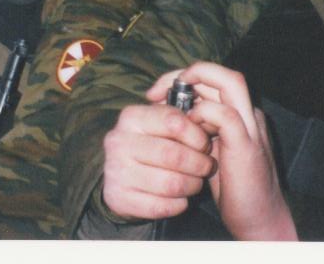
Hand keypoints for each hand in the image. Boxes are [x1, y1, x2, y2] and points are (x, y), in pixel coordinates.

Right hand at [102, 102, 213, 219]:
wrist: (119, 176)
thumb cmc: (151, 145)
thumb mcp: (159, 124)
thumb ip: (181, 118)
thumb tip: (207, 117)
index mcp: (131, 117)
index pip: (174, 122)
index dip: (197, 136)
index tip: (204, 144)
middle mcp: (119, 142)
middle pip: (174, 155)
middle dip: (199, 164)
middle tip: (206, 167)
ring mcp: (116, 171)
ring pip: (172, 184)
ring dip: (192, 185)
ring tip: (195, 182)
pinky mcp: (119, 198)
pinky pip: (163, 206)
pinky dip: (178, 204)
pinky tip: (179, 198)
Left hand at [154, 63, 296, 239]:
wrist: (259, 218)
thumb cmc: (231, 185)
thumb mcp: (208, 147)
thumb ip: (196, 126)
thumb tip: (163, 109)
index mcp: (240, 112)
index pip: (213, 76)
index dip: (182, 77)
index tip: (155, 93)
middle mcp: (248, 113)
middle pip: (220, 72)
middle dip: (183, 75)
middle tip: (155, 93)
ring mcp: (251, 126)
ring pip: (230, 82)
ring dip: (195, 87)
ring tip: (169, 105)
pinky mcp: (247, 145)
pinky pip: (225, 115)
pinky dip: (203, 113)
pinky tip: (187, 128)